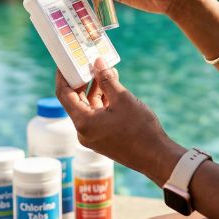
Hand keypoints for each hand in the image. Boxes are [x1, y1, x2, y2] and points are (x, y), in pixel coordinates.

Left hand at [55, 58, 185, 185]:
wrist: (155, 156)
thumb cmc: (139, 129)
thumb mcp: (122, 98)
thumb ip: (107, 79)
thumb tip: (97, 62)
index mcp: (83, 122)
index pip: (64, 94)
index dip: (63, 76)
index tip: (65, 62)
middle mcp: (83, 131)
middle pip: (75, 100)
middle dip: (82, 80)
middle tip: (85, 62)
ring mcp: (93, 136)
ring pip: (88, 107)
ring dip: (95, 89)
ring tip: (104, 70)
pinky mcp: (103, 138)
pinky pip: (97, 115)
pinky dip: (102, 100)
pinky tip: (112, 87)